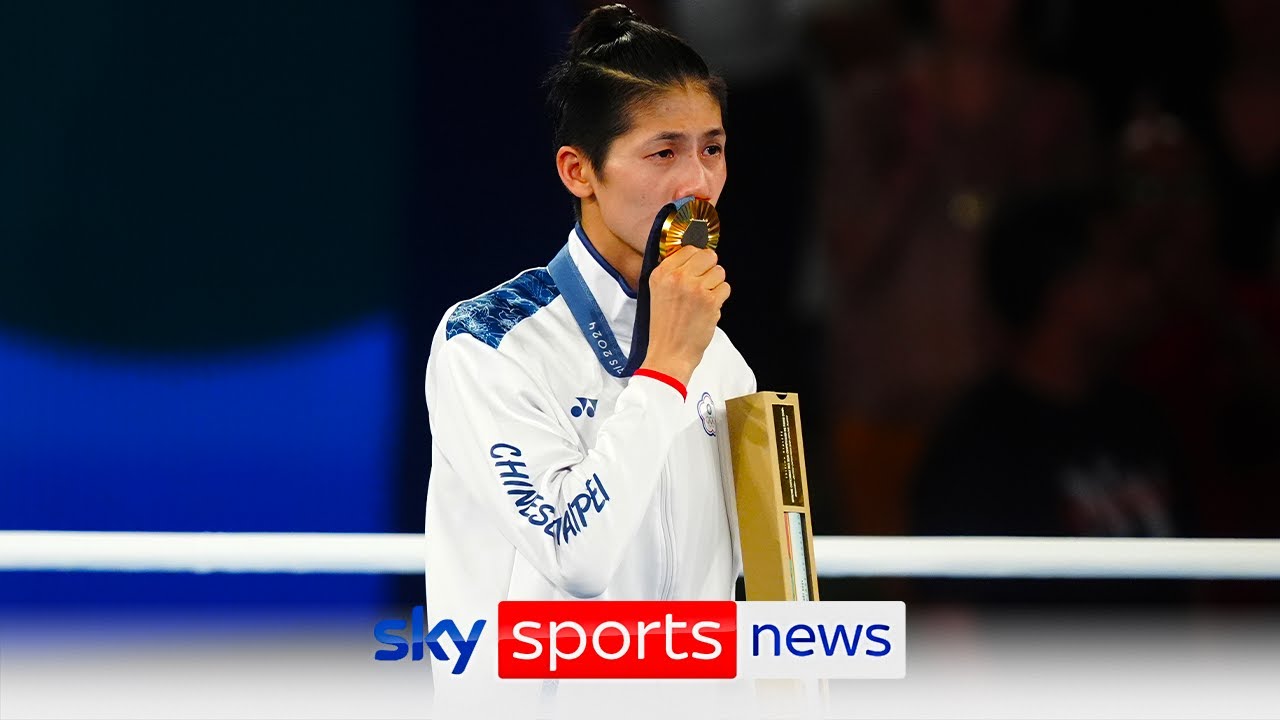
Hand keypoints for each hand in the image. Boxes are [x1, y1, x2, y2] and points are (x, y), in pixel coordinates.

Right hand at [640, 245, 730, 385]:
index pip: (689, 249)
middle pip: (708, 255)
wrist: (669, 353)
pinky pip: (725, 288)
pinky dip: (720, 299)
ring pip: (719, 272)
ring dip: (716, 285)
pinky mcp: (710, 301)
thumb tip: (693, 256)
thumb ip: (672, 273)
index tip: (696, 270)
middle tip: (702, 285)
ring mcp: (695, 288)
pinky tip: (708, 309)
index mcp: (661, 273)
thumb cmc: (664, 327)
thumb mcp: (656, 293)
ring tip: (703, 300)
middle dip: (709, 269)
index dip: (697, 260)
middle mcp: (677, 277)